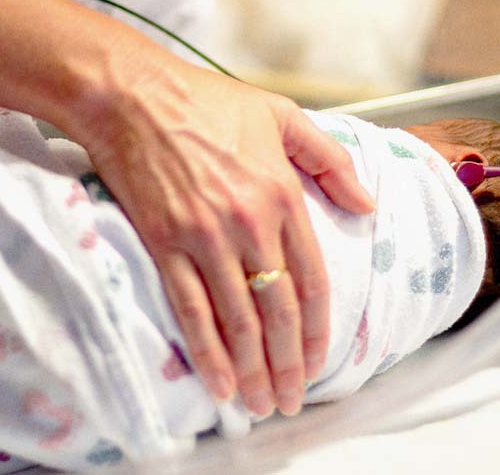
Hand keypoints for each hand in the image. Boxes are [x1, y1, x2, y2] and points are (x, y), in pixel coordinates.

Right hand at [0, 0, 373, 415]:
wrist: (132, 95)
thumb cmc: (204, 101)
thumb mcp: (281, 116)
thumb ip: (330, 161)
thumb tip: (367, 204)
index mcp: (282, 193)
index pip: (311, 279)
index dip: (318, 329)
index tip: (321, 361)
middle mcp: (249, 221)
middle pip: (279, 310)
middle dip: (289, 363)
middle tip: (291, 398)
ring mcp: (205, 236)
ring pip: (238, 318)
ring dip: (253, 368)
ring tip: (261, 403)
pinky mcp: (164, 243)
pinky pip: (190, 308)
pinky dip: (207, 351)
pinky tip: (220, 381)